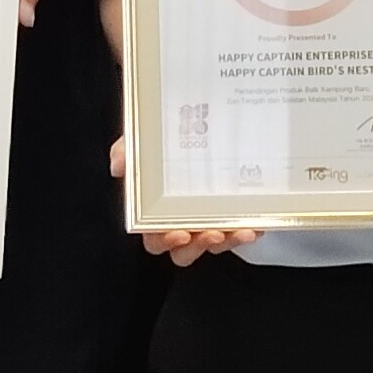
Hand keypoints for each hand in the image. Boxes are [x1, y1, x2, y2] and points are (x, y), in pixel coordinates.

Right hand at [111, 136, 255, 267]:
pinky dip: (247, 231)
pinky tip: (254, 224)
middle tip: (211, 233)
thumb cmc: (169, 140)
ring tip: (239, 229)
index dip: (164, 240)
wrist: (208, 122)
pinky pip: (239, 233)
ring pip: (215, 245)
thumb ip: (127, 150)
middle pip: (183, 251)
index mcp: (156, 212)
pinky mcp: (232, 217)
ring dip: (226, 241)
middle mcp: (182, 221)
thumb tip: (118, 166)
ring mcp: (208, 221)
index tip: (179, 233)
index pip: (154, 238)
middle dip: (198, 246)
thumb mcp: (144, 139)